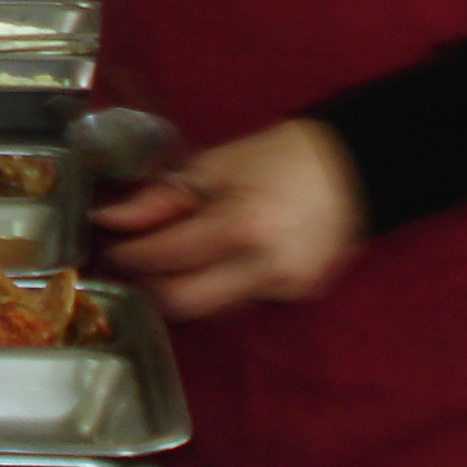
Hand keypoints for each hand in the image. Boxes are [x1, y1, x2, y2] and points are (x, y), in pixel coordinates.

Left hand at [93, 119, 363, 321]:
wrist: (353, 166)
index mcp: (241, 228)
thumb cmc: (279, 156)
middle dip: (152, 284)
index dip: (131, 255)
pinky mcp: (298, 295)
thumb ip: (161, 197)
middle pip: (184, 303)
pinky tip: (219, 257)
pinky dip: (220, 284)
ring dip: (184, 288)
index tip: (113, 246)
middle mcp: (265, 269)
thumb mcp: (214, 166)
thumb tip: (114, 218)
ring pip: (211, 309)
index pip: (166, 258)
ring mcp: (286, 288)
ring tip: (176, 255)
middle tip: (137, 261)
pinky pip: (242, 300)